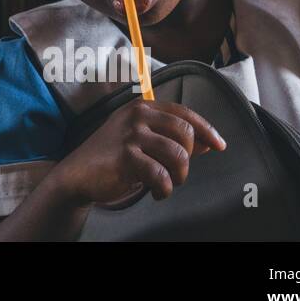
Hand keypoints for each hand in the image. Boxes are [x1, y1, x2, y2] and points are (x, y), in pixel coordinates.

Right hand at [50, 99, 224, 207]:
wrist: (79, 173)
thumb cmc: (113, 157)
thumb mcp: (144, 142)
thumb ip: (174, 140)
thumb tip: (209, 143)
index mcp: (142, 107)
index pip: (184, 114)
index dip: (207, 129)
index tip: (220, 145)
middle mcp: (137, 115)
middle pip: (185, 132)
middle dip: (189, 158)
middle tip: (177, 173)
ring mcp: (130, 134)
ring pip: (178, 154)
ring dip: (179, 177)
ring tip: (167, 184)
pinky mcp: (126, 156)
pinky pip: (162, 175)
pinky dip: (164, 189)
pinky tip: (156, 193)